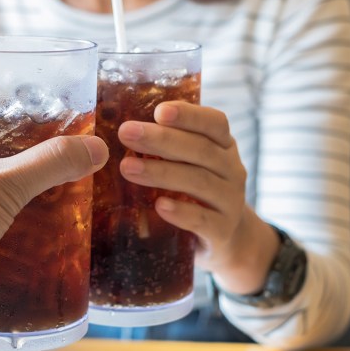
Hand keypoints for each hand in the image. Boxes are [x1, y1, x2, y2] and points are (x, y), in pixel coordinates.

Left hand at [117, 101, 278, 293]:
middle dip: (161, 140)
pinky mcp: (223, 231)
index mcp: (223, 145)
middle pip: (200, 150)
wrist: (225, 239)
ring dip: (162, 173)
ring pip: (199, 182)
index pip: (213, 123)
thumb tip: (118, 130)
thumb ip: (165, 145)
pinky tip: (159, 205)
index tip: (159, 111)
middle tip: (126, 133)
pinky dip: (181, 212)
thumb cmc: (195, 192)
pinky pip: (203, 220)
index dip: (188, 115)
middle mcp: (232, 169)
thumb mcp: (188, 164)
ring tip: (127, 168)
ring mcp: (231, 201)